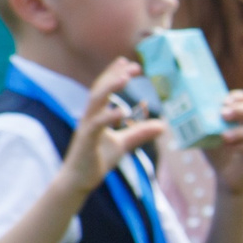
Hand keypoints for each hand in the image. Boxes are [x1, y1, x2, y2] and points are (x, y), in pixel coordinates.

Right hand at [60, 59, 164, 194]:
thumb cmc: (96, 160)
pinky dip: (108, 116)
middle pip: (99, 89)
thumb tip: (163, 125)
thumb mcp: (123, 144)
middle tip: (131, 65)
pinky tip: (121, 110)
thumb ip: (140, 133)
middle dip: (114, 75)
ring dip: (109, 87)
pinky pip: (96, 125)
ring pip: (95, 101)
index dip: (114, 74)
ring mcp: (86, 127)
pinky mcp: (86, 141)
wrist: (79, 180)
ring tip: (125, 77)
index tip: (128, 62)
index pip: (104, 89)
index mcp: (96, 115)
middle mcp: (89, 117)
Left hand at [207, 92, 242, 194]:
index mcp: (242, 116)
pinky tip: (229, 147)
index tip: (223, 101)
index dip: (236, 97)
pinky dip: (241, 146)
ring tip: (223, 136)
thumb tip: (179, 111)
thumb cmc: (218, 153)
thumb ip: (202, 124)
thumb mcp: (207, 135)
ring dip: (239, 132)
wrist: (227, 177)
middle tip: (223, 114)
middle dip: (238, 110)